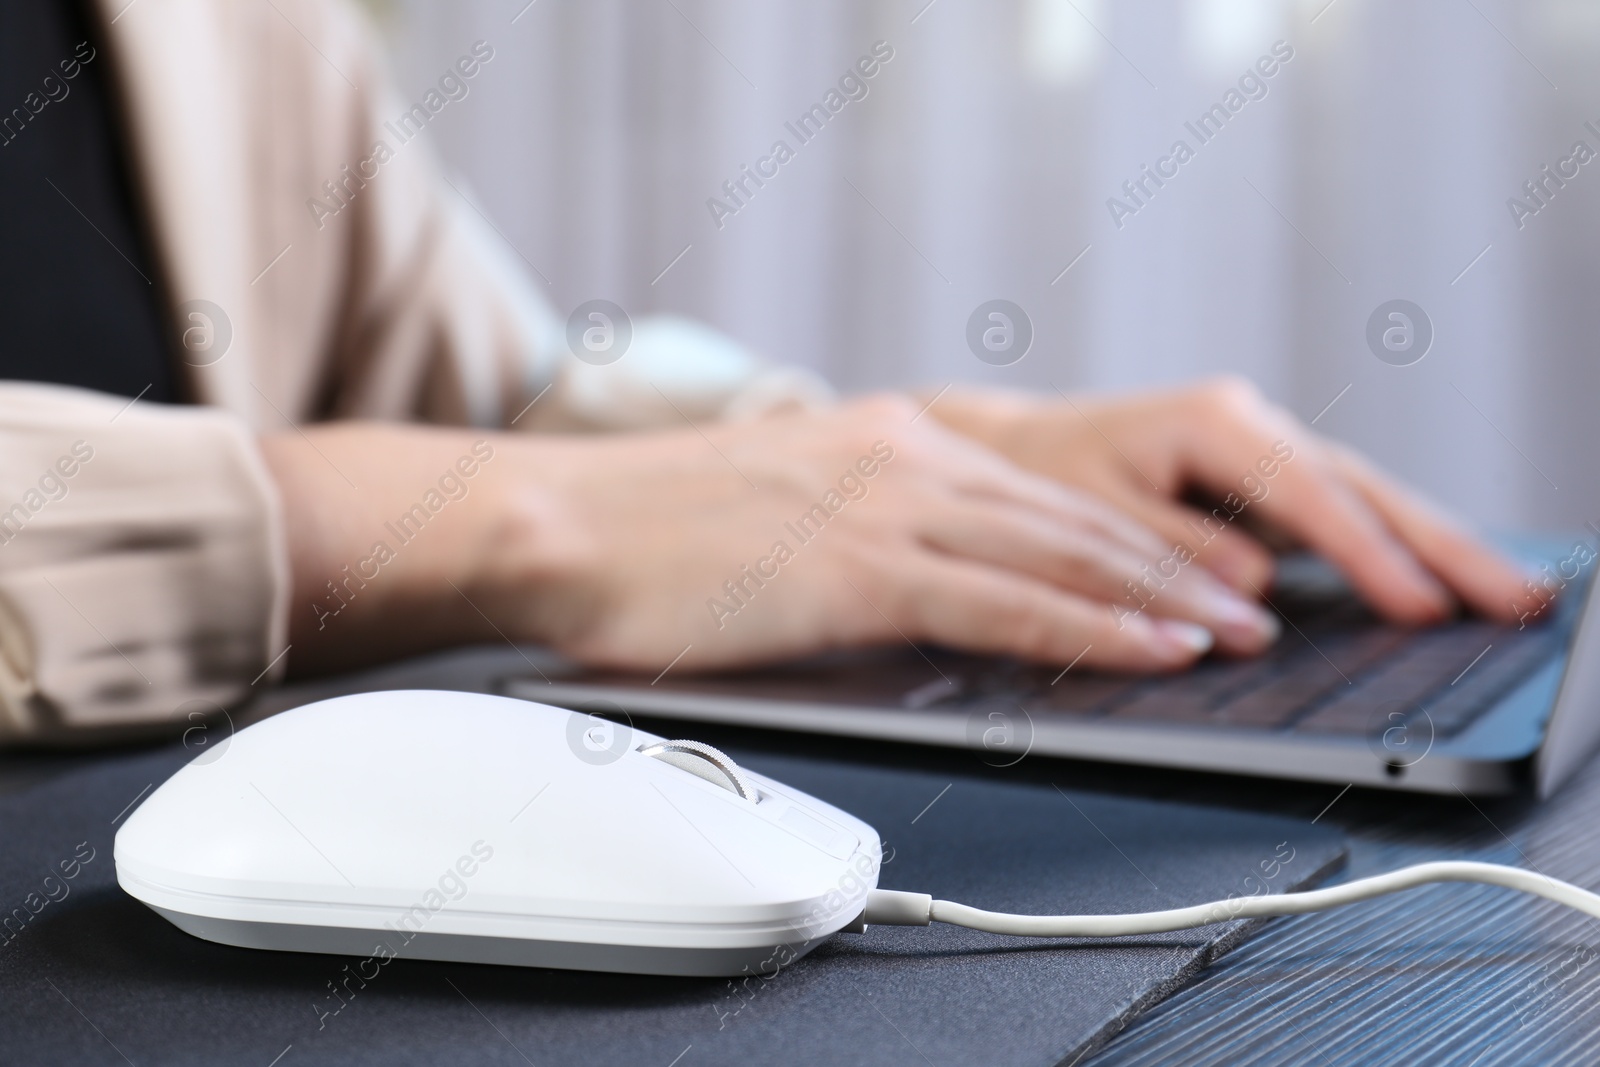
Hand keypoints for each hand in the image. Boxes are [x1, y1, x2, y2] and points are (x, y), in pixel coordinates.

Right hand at [260, 397, 1283, 677]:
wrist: (557, 520)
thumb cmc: (655, 538)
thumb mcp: (786, 522)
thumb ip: (873, 549)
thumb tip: (933, 610)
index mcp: (888, 445)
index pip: (1040, 492)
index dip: (1133, 536)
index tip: (1198, 569)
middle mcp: (903, 457)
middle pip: (1073, 514)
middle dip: (1174, 564)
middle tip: (1254, 601)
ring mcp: (884, 506)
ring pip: (1059, 550)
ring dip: (1159, 595)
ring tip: (1233, 630)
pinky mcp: (857, 564)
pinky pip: (1003, 599)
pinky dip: (1089, 625)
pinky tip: (1150, 647)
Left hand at [926, 378, 1536, 624]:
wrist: (1016, 453)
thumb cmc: (1044, 482)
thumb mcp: (1091, 518)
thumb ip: (1169, 556)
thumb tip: (1253, 597)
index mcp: (1211, 423)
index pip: (1308, 493)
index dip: (1367, 554)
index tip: (1419, 604)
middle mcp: (1252, 428)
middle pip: (1364, 488)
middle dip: (1443, 545)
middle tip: (1520, 597)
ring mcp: (1266, 454)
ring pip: (1367, 498)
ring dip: (1438, 545)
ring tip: (1513, 591)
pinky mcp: (1266, 486)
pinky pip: (1344, 513)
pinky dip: (1394, 545)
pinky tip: (1444, 578)